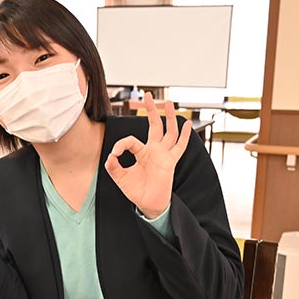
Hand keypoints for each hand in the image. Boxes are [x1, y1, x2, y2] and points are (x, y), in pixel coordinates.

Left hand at [105, 92, 191, 218]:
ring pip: (169, 132)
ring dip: (169, 117)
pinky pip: (180, 147)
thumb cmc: (136, 191)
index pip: (131, 140)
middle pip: (154, 125)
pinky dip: (185, 136)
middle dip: (151, 110)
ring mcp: (163, 155)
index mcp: (141, 152)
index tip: (115, 153)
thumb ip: (113, 166)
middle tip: (148, 95)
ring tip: (168, 102)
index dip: (121, 144)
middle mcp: (153, 150)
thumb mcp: (120, 177)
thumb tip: (110, 155)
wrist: (148, 204)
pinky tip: (187, 124)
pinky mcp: (170, 161)